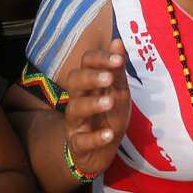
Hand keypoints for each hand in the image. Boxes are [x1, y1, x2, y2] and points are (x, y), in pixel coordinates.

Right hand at [64, 40, 129, 178]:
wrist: (102, 152)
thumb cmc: (109, 116)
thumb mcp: (118, 92)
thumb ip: (117, 70)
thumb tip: (117, 41)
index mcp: (89, 83)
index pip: (86, 63)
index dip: (100, 59)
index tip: (118, 60)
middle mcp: (78, 99)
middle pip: (74, 81)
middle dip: (90, 77)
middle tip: (109, 78)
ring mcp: (76, 122)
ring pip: (75, 108)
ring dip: (92, 104)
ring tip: (110, 102)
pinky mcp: (77, 144)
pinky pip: (81, 141)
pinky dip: (95, 137)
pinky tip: (108, 134)